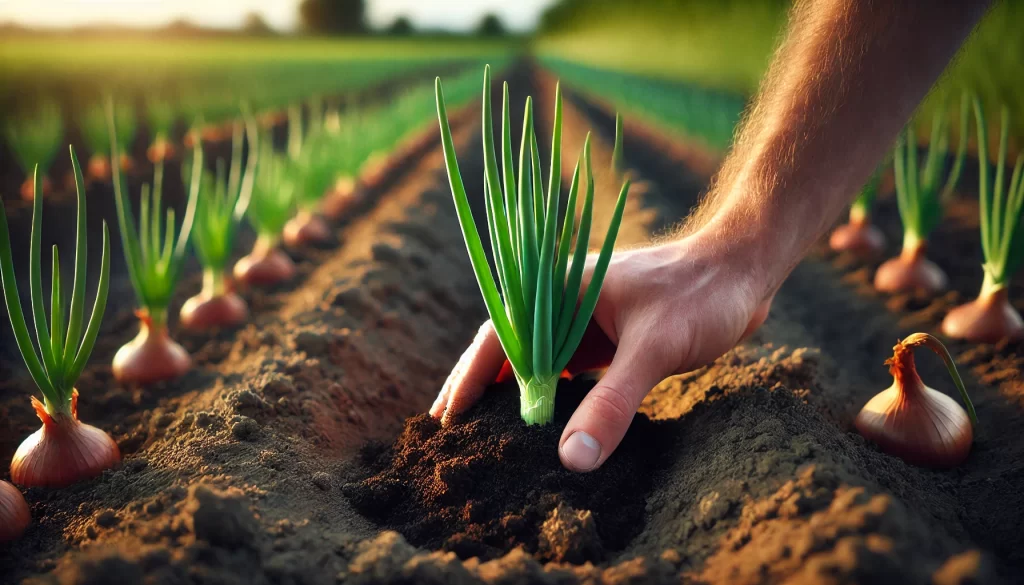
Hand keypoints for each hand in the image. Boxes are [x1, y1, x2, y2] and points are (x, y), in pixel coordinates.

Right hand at [430, 230, 771, 471]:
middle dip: (478, 389)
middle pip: (509, 350)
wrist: (744, 270)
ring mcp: (585, 320)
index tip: (444, 420)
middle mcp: (564, 302)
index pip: (499, 336)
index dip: (467, 378)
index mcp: (559, 288)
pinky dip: (550, 395)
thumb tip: (572, 460)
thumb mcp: (653, 349)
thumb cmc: (699, 295)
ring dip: (512, 395)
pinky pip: (567, 369)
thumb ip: (612, 404)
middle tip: (448, 435)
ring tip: (483, 435)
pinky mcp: (607, 337)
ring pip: (536, 362)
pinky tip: (541, 425)